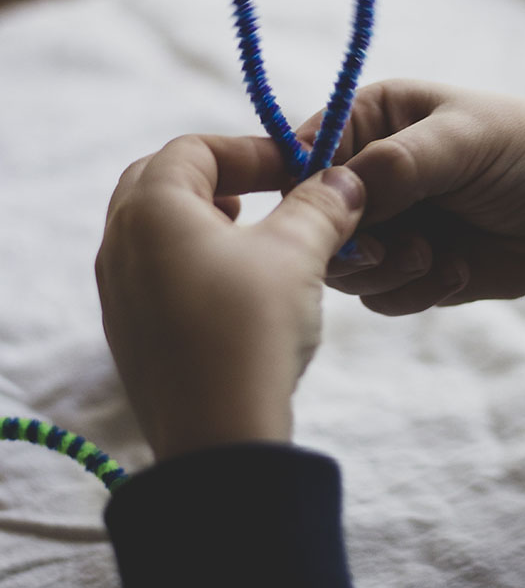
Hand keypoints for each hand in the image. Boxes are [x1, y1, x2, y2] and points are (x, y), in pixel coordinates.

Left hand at [96, 134, 364, 460]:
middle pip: (163, 181)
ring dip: (205, 219)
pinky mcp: (127, 332)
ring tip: (254, 238)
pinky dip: (193, 261)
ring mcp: (117, 291)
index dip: (250, 150)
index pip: (193, 148)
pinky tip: (237, 291)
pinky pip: (153, 272)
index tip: (297, 170)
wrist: (217, 439)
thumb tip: (345, 180)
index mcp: (151, 208)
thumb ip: (321, 205)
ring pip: (155, 229)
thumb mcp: (297, 254)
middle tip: (266, 193)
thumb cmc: (252, 330)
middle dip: (220, 178)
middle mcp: (119, 243)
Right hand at [297, 80, 524, 313]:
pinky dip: (414, 292)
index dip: (303, 189)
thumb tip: (336, 197)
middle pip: (312, 221)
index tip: (320, 217)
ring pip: (342, 266)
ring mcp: (385, 225)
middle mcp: (367, 174)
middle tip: (391, 246)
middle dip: (349, 241)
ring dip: (386, 270)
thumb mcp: (461, 139)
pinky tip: (457, 269)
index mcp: (370, 120)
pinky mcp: (407, 270)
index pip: (302, 154)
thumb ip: (395, 163)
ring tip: (434, 256)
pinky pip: (378, 296)